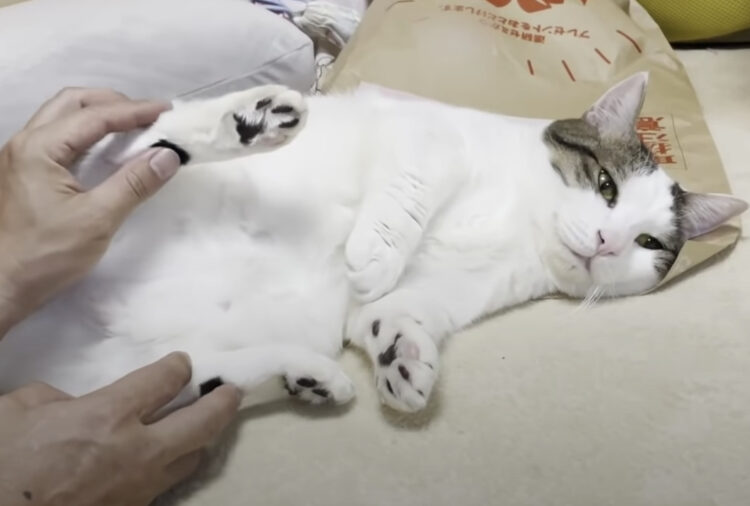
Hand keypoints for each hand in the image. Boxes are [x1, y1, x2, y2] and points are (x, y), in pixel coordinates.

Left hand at [0, 88, 180, 334]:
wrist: (3, 285)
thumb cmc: (45, 255)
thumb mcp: (97, 220)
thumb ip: (134, 184)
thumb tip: (169, 156)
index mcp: (38, 149)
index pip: (94, 116)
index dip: (135, 111)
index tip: (167, 112)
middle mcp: (25, 143)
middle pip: (73, 103)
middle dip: (114, 103)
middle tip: (149, 118)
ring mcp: (21, 157)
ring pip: (63, 117)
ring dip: (100, 116)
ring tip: (133, 130)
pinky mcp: (25, 173)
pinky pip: (60, 137)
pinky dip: (88, 134)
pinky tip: (108, 150)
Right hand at [0, 353, 239, 505]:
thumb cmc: (3, 463)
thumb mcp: (18, 411)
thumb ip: (55, 398)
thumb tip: (71, 403)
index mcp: (108, 415)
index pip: (166, 380)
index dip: (178, 366)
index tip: (182, 362)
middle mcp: (136, 450)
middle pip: (202, 422)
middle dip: (223, 402)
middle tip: (233, 391)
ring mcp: (138, 487)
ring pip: (192, 458)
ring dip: (203, 438)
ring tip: (206, 424)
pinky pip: (166, 485)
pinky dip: (175, 466)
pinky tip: (168, 459)